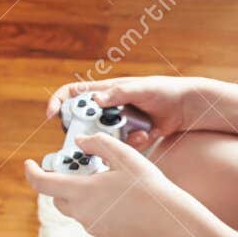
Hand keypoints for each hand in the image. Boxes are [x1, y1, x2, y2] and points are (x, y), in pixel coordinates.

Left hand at [25, 133, 183, 236]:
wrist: (166, 218)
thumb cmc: (146, 185)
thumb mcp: (123, 155)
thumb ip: (97, 144)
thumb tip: (80, 142)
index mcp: (81, 191)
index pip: (42, 184)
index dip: (31, 173)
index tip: (29, 164)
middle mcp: (81, 212)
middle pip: (56, 197)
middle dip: (60, 182)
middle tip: (77, 169)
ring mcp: (91, 225)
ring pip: (74, 208)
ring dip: (79, 194)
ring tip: (103, 180)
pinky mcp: (101, 233)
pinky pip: (89, 217)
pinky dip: (94, 206)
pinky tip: (116, 197)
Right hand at [44, 76, 205, 150]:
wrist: (185, 108)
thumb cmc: (163, 90)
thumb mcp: (141, 88)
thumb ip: (119, 93)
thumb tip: (96, 100)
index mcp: (105, 92)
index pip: (72, 94)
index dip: (57, 102)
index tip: (51, 115)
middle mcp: (106, 109)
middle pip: (81, 122)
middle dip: (86, 131)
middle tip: (97, 136)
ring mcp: (116, 126)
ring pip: (100, 139)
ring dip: (113, 140)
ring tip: (136, 133)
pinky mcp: (127, 139)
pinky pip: (119, 148)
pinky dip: (130, 144)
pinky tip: (146, 136)